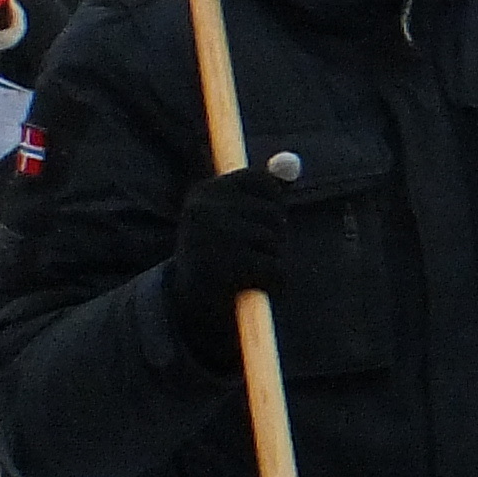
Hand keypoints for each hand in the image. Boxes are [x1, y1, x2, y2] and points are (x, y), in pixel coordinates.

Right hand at [166, 168, 295, 368]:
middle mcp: (203, 211)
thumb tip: (290, 169)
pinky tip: (254, 288)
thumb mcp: (234, 217)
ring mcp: (211, 241)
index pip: (264, 182)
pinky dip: (276, 282)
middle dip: (274, 237)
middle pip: (275, 214)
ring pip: (275, 241)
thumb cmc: (219, 256)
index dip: (272, 205)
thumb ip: (262, 194)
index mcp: (204, 193)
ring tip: (247, 272)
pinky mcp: (224, 272)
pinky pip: (275, 269)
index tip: (255, 224)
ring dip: (273, 260)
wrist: (187, 308)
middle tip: (249, 255)